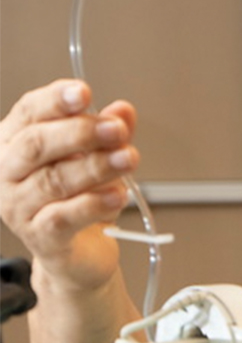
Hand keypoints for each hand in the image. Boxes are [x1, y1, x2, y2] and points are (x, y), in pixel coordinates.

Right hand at [0, 80, 138, 291]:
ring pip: (54, 180)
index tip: (84, 91)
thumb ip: (110, 132)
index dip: (55, 100)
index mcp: (14, 141)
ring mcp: (18, 206)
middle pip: (36, 144)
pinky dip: (94, 203)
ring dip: (96, 167)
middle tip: (116, 129)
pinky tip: (117, 194)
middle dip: (80, 133)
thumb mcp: (99, 157)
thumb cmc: (80, 197)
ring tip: (128, 159)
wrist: (79, 251)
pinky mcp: (40, 237)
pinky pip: (64, 217)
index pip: (29, 112)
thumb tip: (123, 110)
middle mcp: (7, 172)